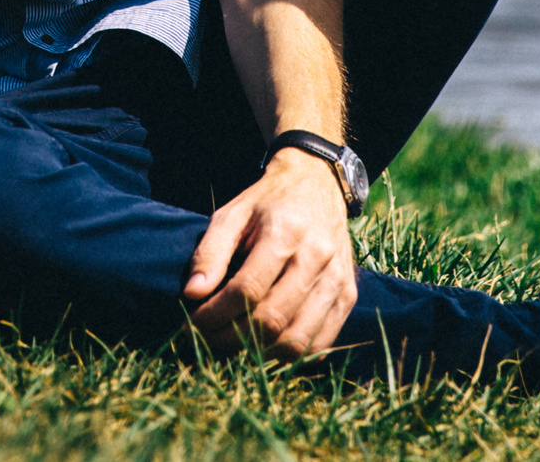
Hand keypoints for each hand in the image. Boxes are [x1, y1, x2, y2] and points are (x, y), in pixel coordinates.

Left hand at [182, 149, 358, 358]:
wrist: (317, 184)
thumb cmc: (267, 202)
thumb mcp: (232, 214)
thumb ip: (210, 252)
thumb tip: (192, 293)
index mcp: (285, 231)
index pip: (246, 290)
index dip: (214, 315)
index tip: (191, 324)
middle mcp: (316, 256)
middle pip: (271, 319)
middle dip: (231, 339)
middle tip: (207, 341)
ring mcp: (337, 278)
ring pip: (297, 339)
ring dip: (259, 354)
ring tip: (232, 347)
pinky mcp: (348, 294)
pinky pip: (321, 341)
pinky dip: (290, 355)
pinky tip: (264, 348)